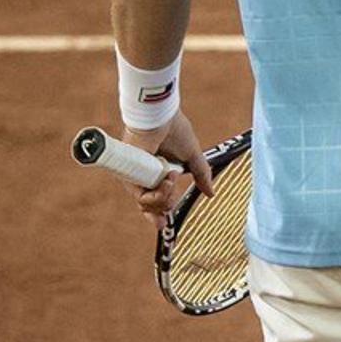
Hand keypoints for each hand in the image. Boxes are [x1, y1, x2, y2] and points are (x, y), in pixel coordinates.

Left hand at [120, 111, 211, 230]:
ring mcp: (135, 177)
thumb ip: (201, 175)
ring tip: (171, 179)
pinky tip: (167, 180)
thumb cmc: (175, 130)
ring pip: (147, 204)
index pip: (153, 200)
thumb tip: (211, 193)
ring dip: (164, 198)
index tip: (164, 224)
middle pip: (151, 207)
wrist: (161, 117)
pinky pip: (141, 197)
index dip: (157, 214)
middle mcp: (143, 177)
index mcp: (156, 173)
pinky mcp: (129, 175)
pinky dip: (157, 194)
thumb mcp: (192, 157)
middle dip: (166, 205)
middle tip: (173, 190)